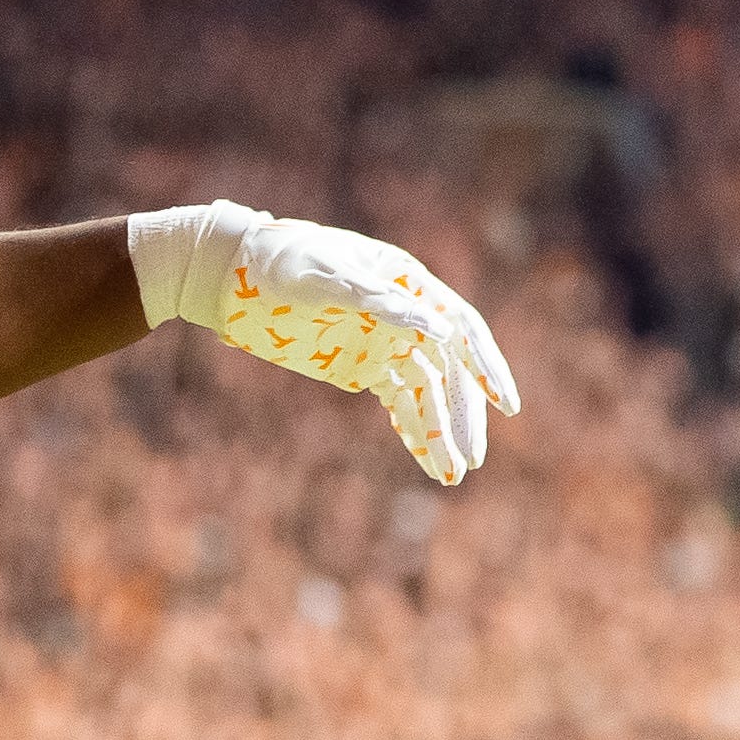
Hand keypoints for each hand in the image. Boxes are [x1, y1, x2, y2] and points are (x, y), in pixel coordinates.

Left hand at [132, 204, 520, 484]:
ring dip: (440, 431)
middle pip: (450, 369)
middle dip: (463, 414)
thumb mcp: (325, 275)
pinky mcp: (363, 366)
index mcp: (407, 283)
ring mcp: (384, 342)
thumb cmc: (281, 262)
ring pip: (426, 392)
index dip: (486, 366)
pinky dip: (413, 430)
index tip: (505, 405)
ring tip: (451, 476)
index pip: (461, 328)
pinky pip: (399, 402)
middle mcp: (404, 315)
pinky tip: (427, 461)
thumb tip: (439, 327)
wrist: (234, 276)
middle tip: (473, 458)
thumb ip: (379, 301)